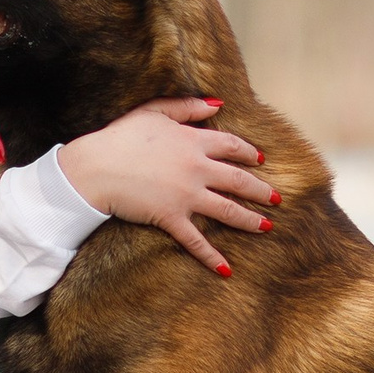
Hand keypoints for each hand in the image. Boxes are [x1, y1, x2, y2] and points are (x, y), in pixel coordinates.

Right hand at [56, 97, 274, 275]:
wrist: (96, 167)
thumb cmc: (120, 137)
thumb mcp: (154, 112)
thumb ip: (186, 107)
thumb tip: (216, 103)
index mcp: (193, 141)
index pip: (231, 146)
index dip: (248, 153)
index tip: (260, 160)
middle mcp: (197, 168)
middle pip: (238, 180)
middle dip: (261, 190)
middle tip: (277, 199)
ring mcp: (187, 195)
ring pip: (227, 209)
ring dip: (249, 219)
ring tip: (267, 227)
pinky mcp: (172, 218)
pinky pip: (196, 240)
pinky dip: (212, 257)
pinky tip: (226, 269)